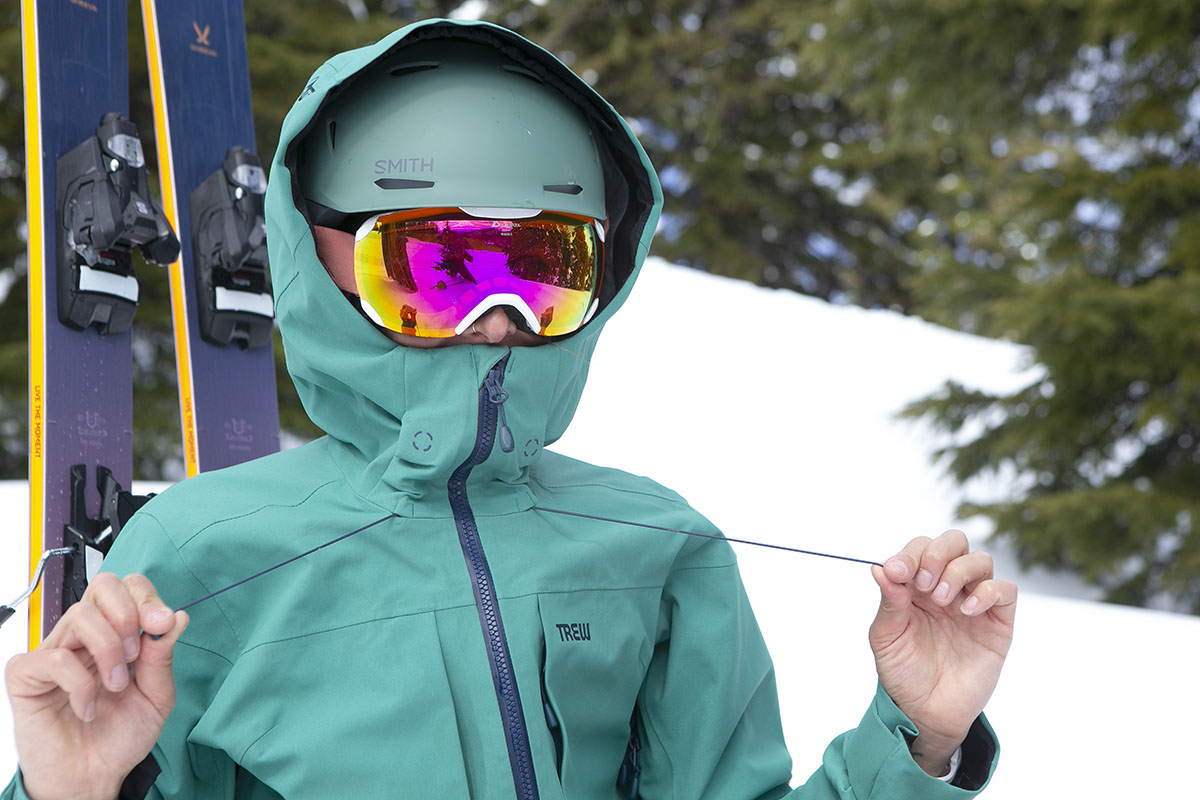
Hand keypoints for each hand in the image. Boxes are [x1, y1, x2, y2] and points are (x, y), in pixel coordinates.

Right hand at [4, 573, 187, 799]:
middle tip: (136, 653)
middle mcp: (85, 636)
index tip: (162, 623)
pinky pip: (53, 658)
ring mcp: (55, 652)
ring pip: (81, 616)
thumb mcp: (157, 696)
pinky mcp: (27, 676)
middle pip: (103, 586)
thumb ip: (162, 656)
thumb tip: (176, 617)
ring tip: (116, 686)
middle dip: (127, 613)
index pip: (127, 587)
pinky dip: (80, 683)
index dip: (146, 598)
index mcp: (116, 633)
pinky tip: (88, 708)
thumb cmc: (121, 736)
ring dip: (109, 651)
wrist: (93, 777)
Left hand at [868, 531, 1015, 776]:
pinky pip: (1005, 591)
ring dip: (958, 571)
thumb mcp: (886, 636)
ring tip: (942, 601)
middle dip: (938, 553)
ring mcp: (973, 602)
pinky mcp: (997, 622)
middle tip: (924, 583)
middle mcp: (946, 587)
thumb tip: (880, 567)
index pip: (920, 548)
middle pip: (954, 542)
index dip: (910, 553)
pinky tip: (966, 611)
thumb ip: (889, 601)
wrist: (926, 711)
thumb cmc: (903, 672)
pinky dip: (987, 592)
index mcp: (916, 585)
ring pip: (980, 560)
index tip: (898, 572)